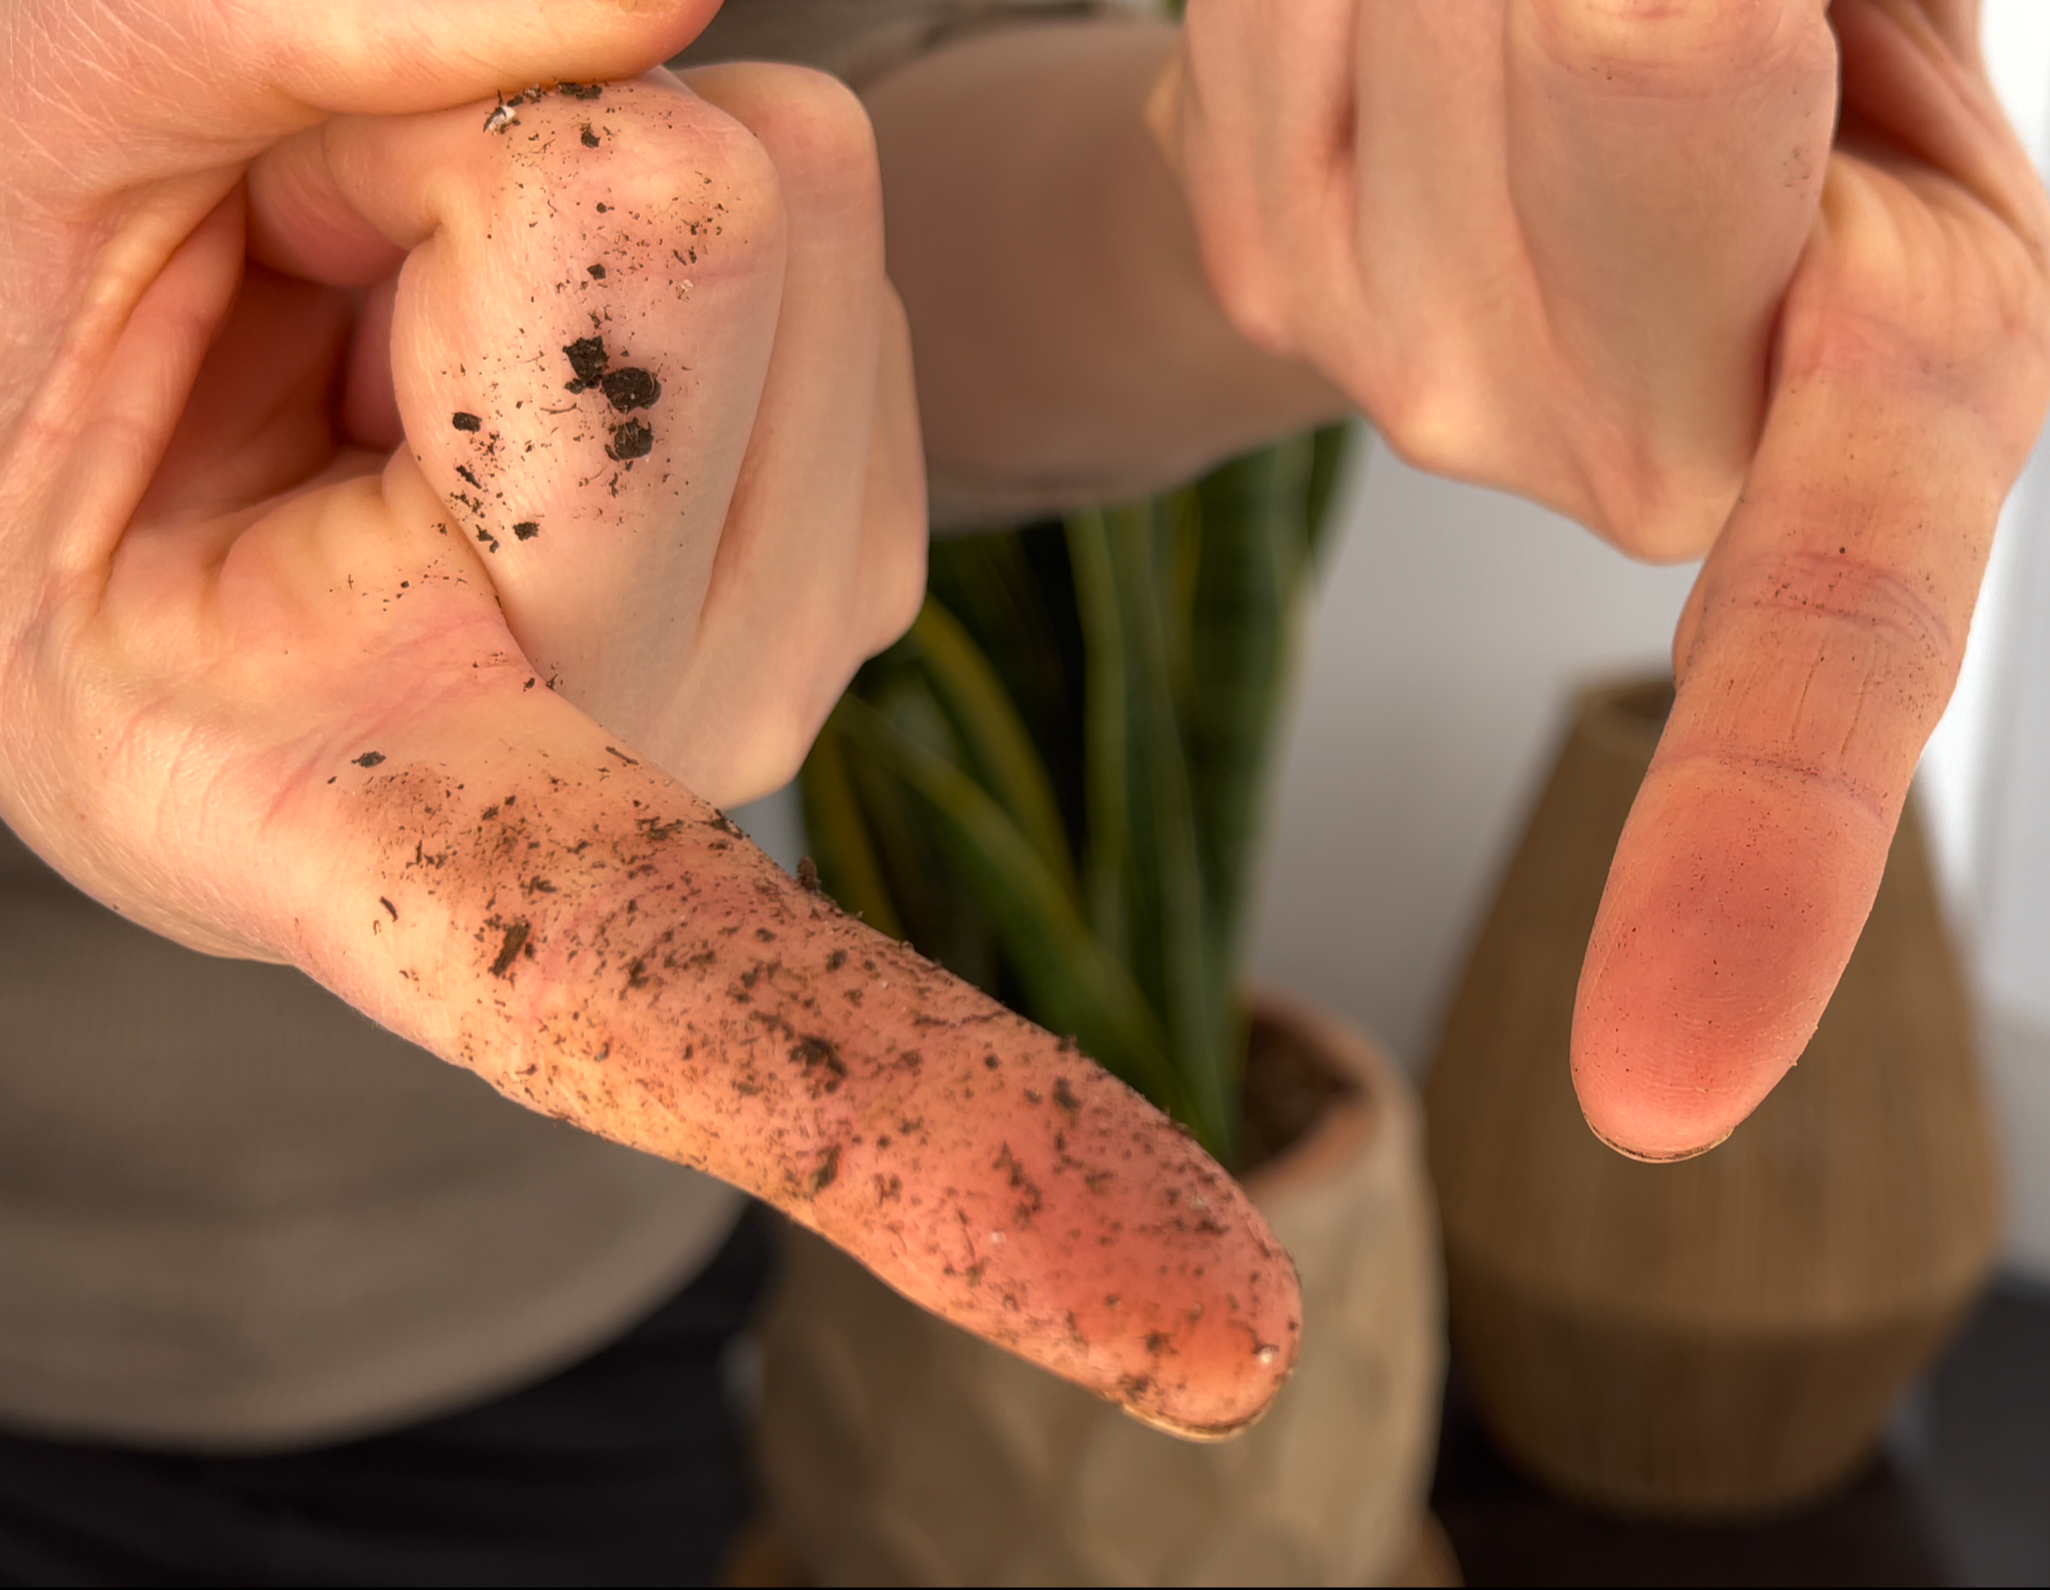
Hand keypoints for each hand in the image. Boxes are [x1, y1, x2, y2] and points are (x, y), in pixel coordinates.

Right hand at [0, 0, 1297, 1434]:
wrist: (92, 386)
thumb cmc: (13, 330)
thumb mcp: (31, 179)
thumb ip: (277, 43)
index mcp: (343, 818)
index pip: (654, 1001)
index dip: (923, 1149)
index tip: (1210, 1347)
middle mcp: (596, 783)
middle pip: (680, 296)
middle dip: (450, 181)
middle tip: (277, 280)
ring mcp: (754, 661)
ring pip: (774, 233)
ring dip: (535, 179)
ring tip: (369, 314)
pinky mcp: (831, 530)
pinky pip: (817, 222)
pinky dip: (634, 183)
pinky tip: (497, 317)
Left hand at [1160, 2, 2049, 1159]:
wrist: (1524, 10)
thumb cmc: (1785, 26)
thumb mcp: (1876, 42)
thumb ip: (1803, 66)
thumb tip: (1629, 45)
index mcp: (1914, 388)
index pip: (1844, 629)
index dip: (1757, 834)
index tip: (1657, 1090)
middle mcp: (1653, 448)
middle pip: (1622, 99)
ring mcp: (1439, 377)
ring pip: (1419, 62)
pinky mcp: (1271, 261)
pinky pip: (1265, 57)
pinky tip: (1392, 4)